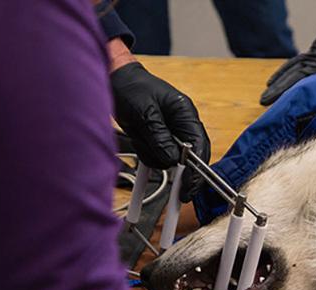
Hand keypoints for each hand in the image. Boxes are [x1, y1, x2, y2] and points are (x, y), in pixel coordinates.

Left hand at [110, 61, 211, 200]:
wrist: (115, 79)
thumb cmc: (131, 88)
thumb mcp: (145, 113)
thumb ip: (160, 137)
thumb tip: (172, 159)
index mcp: (185, 114)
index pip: (200, 146)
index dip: (197, 168)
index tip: (189, 184)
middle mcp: (182, 124)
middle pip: (189, 156)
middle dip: (175, 165)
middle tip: (173, 182)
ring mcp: (170, 132)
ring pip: (170, 158)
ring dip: (154, 155)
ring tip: (140, 137)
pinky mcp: (158, 137)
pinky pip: (157, 155)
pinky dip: (147, 153)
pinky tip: (138, 138)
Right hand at [260, 0, 315, 105]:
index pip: (307, 85)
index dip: (294, 96)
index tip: (283, 107)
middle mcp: (314, 61)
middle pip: (291, 78)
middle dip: (277, 91)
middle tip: (262, 102)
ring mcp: (310, 55)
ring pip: (290, 69)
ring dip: (277, 81)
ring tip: (266, 91)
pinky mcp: (311, 50)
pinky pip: (294, 62)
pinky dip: (285, 70)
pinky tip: (279, 75)